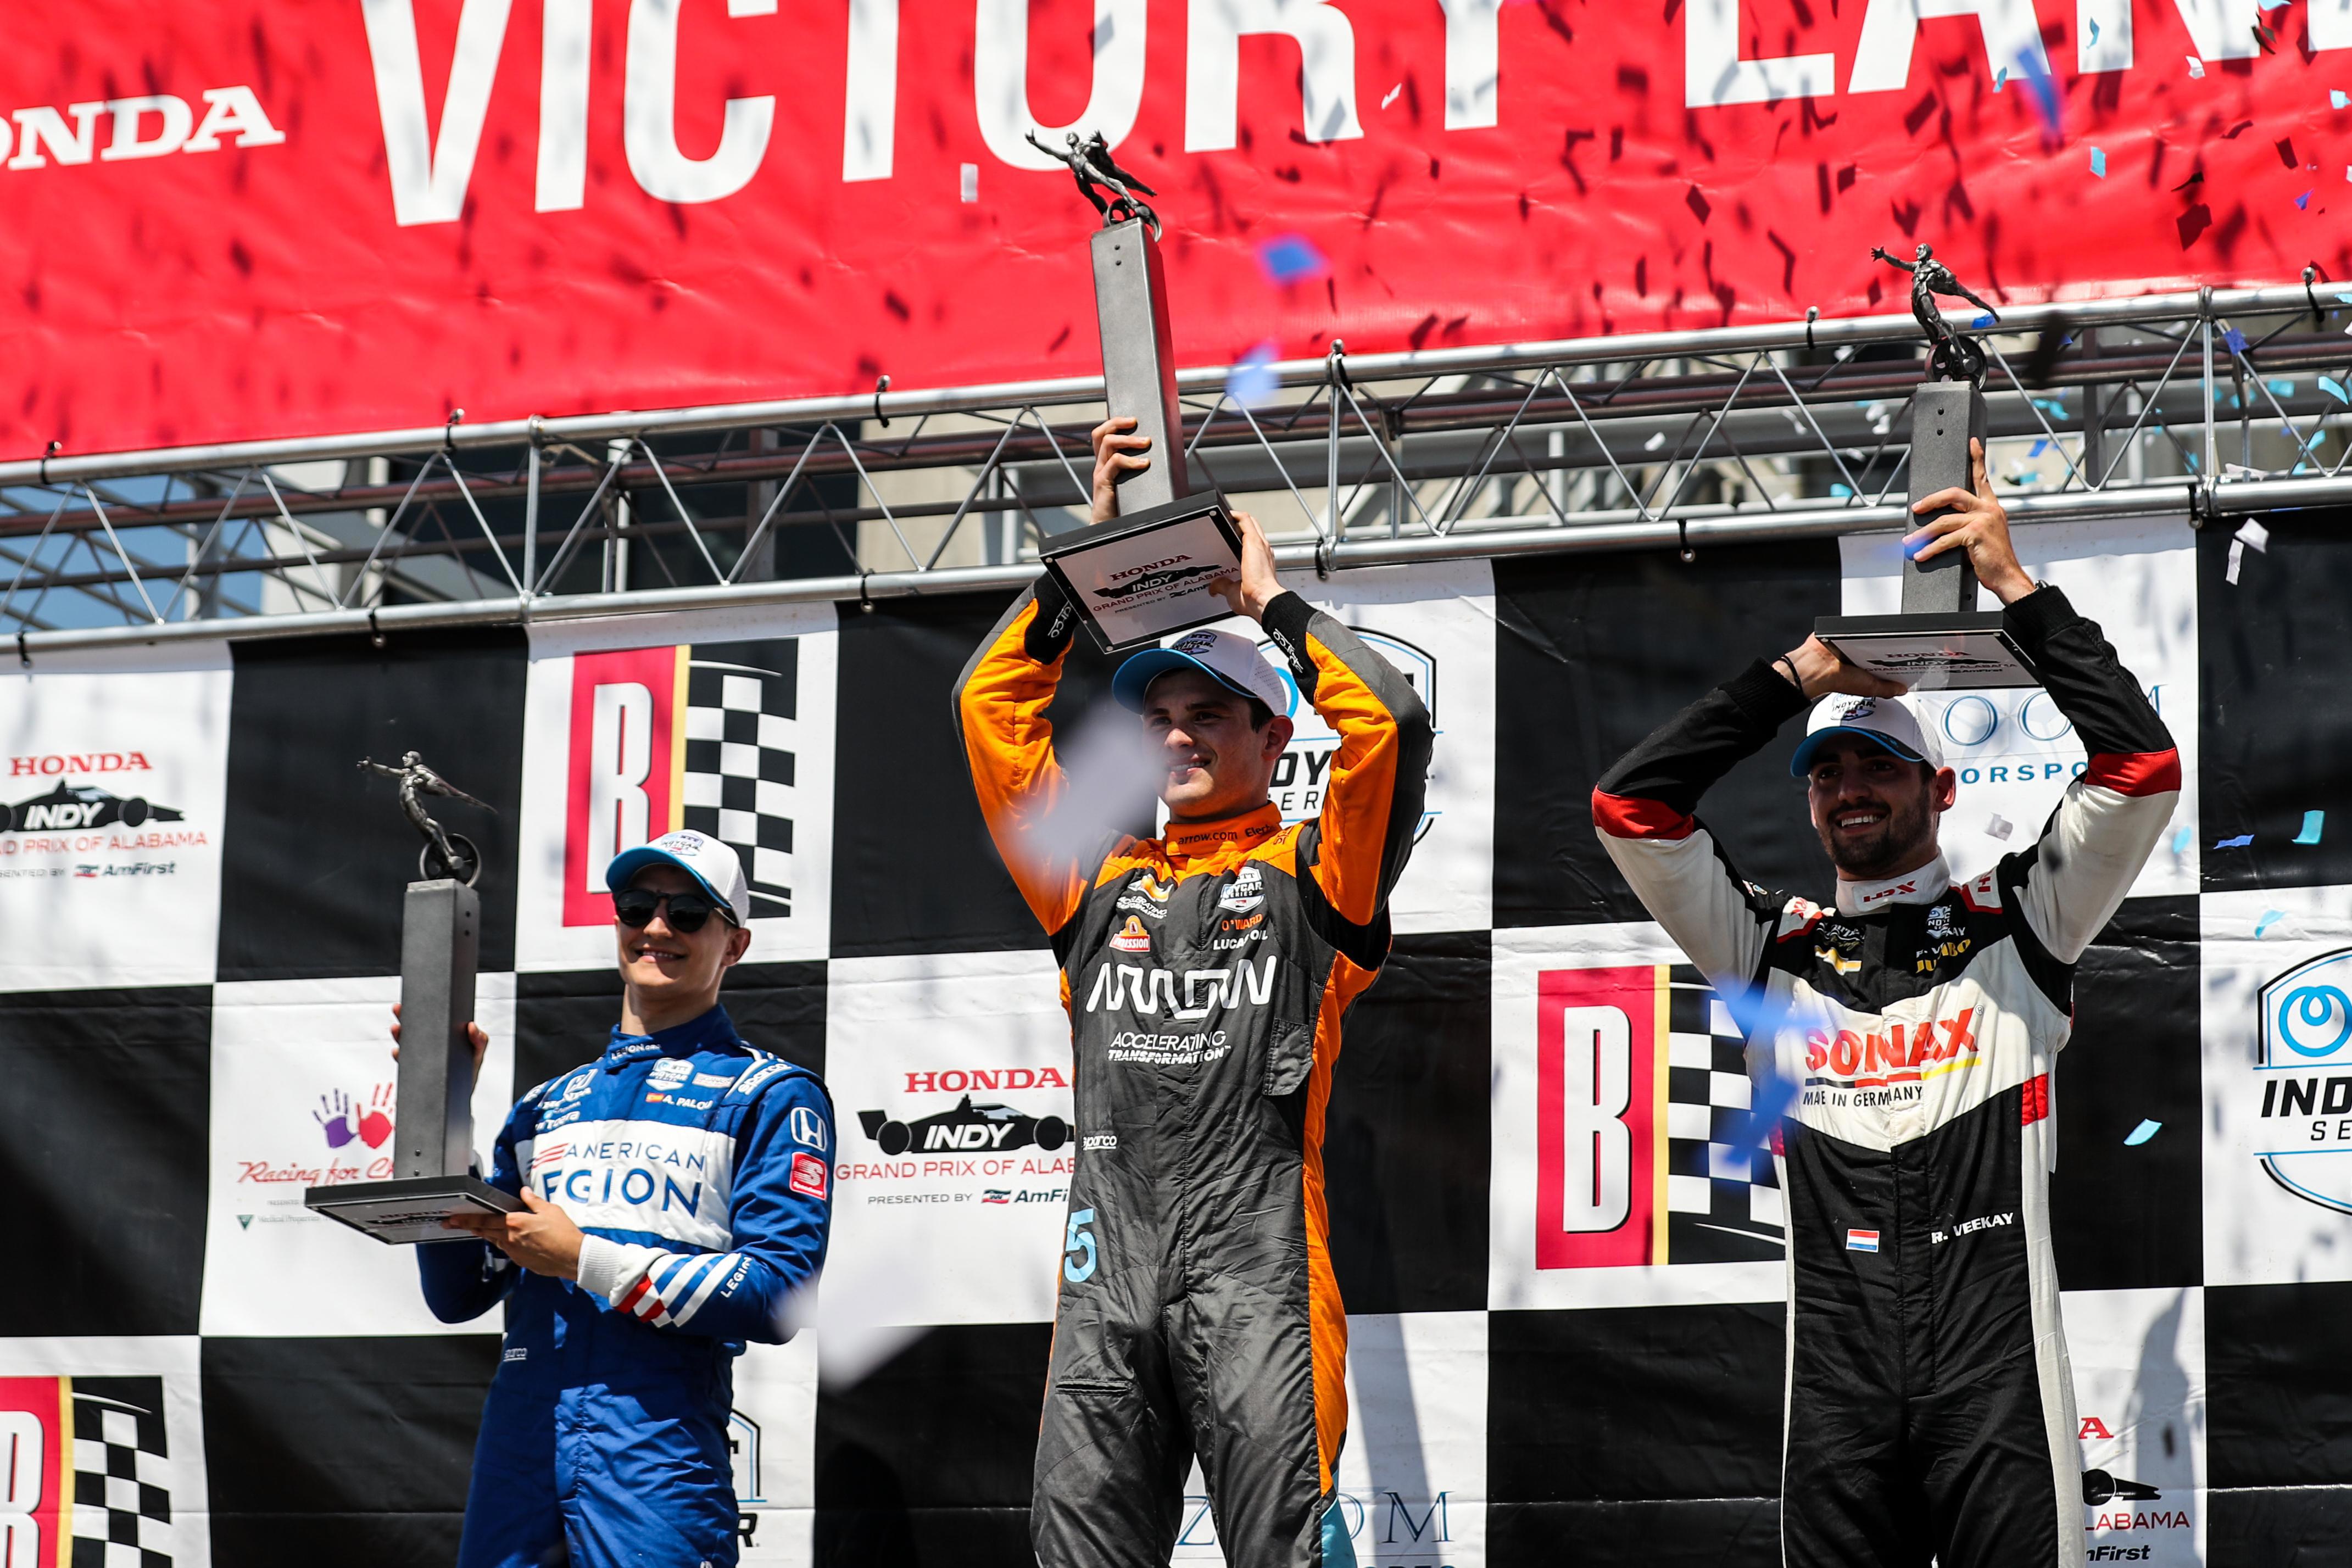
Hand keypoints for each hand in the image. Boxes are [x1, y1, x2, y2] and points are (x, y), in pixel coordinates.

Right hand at [390, 1003, 488, 1076]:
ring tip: (397, 1028)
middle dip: (404, 1016)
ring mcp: (421, 1056)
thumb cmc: (469, 1071)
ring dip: (399, 1034)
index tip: (416, 998)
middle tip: (399, 1008)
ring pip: (406, 1041)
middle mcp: (430, 1043)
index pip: (431, 1018)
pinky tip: (398, 1052)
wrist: (459, 1096)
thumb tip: (472, 1026)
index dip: (422, 1007)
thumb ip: (479, 1041)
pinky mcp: (416, 1069)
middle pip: (414, 1026)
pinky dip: (400, 1055)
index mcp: (444, 1035)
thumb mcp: (477, 1053)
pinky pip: (405, 1061)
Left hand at [442, 1189, 583, 1279]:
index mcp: (515, 1222)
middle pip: (483, 1231)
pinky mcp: (520, 1260)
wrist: (572, 1257)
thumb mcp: (549, 1210)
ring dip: (484, 1234)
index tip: (453, 1218)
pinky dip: (502, 1242)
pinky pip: (506, 1249)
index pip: (485, 1219)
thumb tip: (524, 1192)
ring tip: (476, 1229)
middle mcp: (510, 1237)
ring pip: (494, 1240)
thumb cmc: (563, 1233)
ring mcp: (514, 1251)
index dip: (466, 1219)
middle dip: (466, 1226)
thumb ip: (533, 1201)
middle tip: (452, 1224)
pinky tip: (505, 1239)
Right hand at [1088, 416, 1151, 522]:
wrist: (1109, 528)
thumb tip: (1160, 458)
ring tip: (1146, 442)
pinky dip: (1130, 460)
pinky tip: (1144, 463)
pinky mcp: (1103, 482)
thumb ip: (1139, 469)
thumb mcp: (1132, 483)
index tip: (1131, 417)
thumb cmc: (1123, 506)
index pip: (1103, 434)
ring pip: (1107, 443)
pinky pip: (1114, 463)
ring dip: (1129, 440)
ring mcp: (1100, 472)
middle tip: (1135, 422)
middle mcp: (1100, 464)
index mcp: (1105, 462)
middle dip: (1117, 422)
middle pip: (1101, 433)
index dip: (1114, 422)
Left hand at [1208, 510, 1283, 621]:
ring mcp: (1260, 546)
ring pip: (1251, 523)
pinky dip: (1236, 515)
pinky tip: (1227, 514)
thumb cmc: (1255, 599)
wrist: (1263, 599)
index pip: (1252, 544)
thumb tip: (1215, 587)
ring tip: (1225, 519)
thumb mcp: (1233, 592)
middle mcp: (1263, 552)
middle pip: (1253, 529)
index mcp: (1260, 563)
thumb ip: (1223, 586)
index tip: (1230, 539)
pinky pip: (1246, 520)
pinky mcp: (1254, 541)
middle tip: (1226, 526)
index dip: (1242, 538)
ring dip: (1238, 519)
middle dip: (1240, 525)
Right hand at [1779, 634, 1906, 699]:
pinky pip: (1855, 626)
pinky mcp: (1842, 633)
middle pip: (1880, 647)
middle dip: (1888, 645)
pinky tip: (1868, 627)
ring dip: (1875, 634)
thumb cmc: (1836, 679)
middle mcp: (1859, 657)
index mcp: (1865, 671)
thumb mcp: (1869, 688)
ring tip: (1884, 633)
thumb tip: (1902, 689)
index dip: (1896, 660)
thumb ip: (1887, 689)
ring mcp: (1851, 644)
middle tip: (1899, 642)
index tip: (1907, 656)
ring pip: (1869, 635)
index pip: (1885, 663)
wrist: (1816, 668)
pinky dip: (1861, 626)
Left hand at [1904, 438, 2034, 603]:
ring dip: (1923, 533)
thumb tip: (1941, 524)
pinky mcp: (1975, 534)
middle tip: (1916, 507)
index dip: (1977, 458)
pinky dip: (1930, 548)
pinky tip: (1921, 554)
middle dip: (1931, 500)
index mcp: (1991, 506)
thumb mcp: (1984, 535)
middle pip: (1954, 494)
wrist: (2007, 576)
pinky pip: (1945, 539)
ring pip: (1944, 520)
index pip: (1982, 477)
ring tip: (1910, 541)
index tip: (1972, 442)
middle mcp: (1988, 509)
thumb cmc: (1994, 558)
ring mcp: (1982, 520)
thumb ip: (1969, 523)